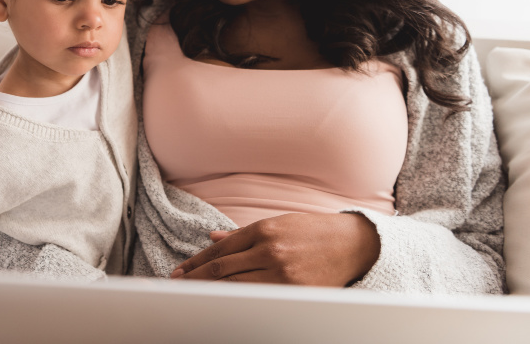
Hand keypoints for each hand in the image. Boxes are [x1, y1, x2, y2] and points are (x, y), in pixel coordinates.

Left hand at [169, 212, 379, 286]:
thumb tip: (213, 238)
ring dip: (210, 293)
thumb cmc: (312, 231)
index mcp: (263, 230)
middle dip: (195, 280)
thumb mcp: (276, 223)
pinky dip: (238, 302)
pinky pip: (259, 298)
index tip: (178, 272)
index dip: (195, 263)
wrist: (353, 244)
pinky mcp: (294, 291)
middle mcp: (269, 250)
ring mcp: (282, 273)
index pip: (219, 250)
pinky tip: (224, 305)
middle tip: (176, 287)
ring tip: (192, 298)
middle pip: (222, 270)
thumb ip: (242, 234)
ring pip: (235, 287)